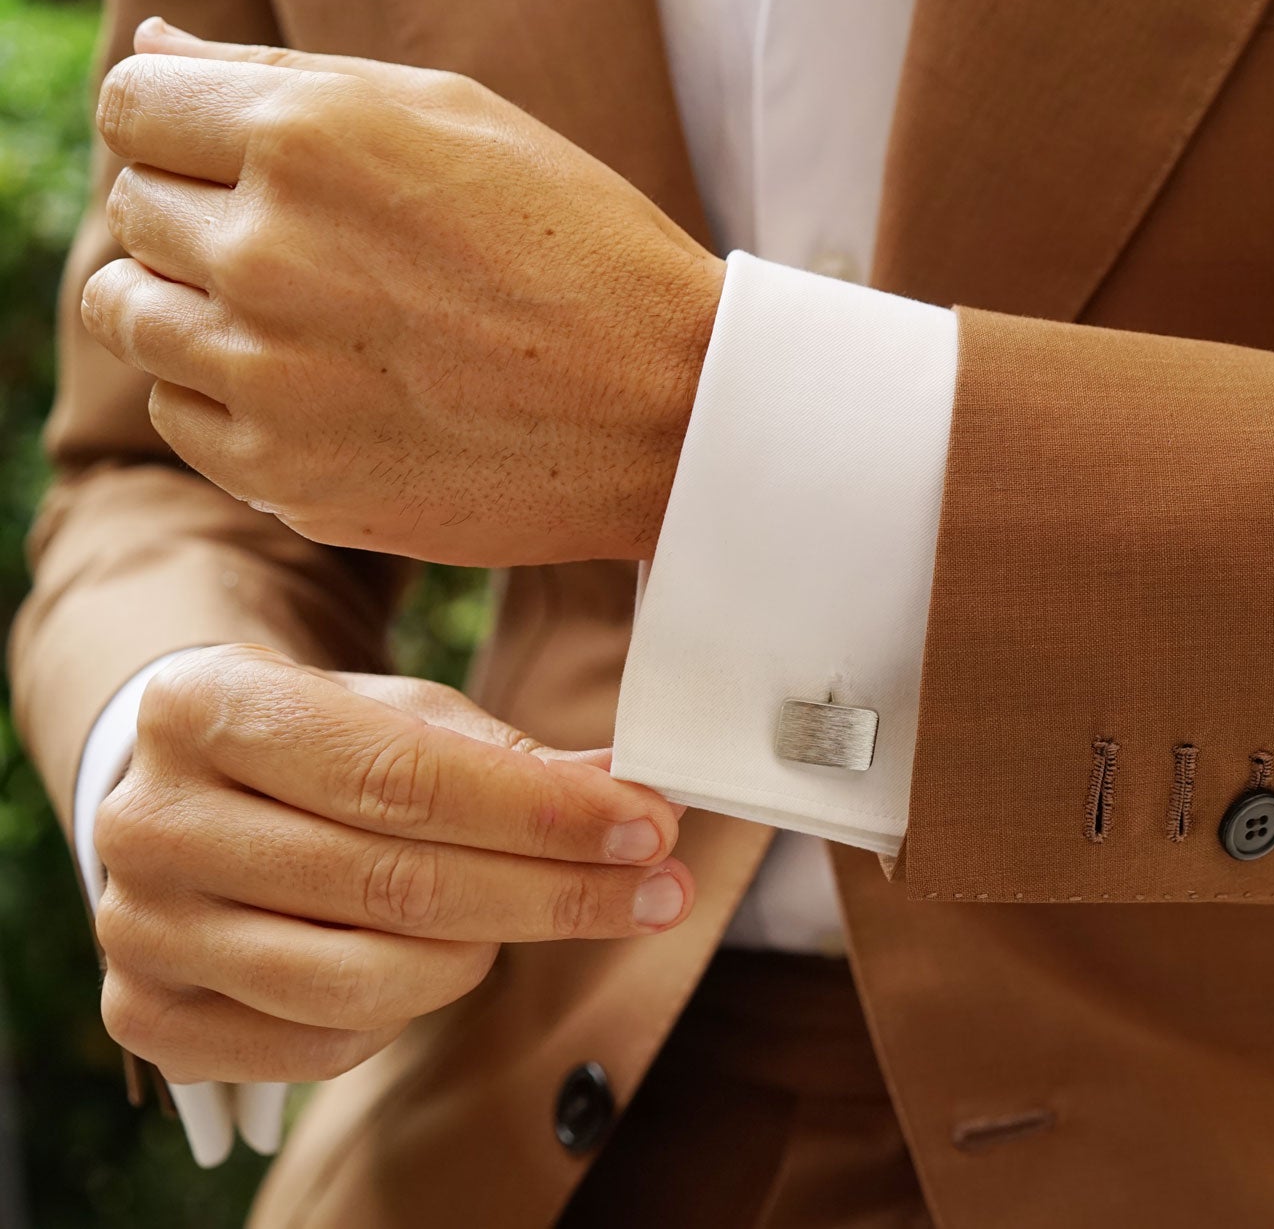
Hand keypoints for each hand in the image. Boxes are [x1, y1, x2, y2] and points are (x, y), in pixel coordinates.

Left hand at [81, 18, 722, 566]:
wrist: (674, 412)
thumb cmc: (579, 247)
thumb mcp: (455, 116)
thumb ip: (286, 77)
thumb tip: (158, 47)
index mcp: (307, 137)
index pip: (132, 104)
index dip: (181, 125)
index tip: (239, 158)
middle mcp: (266, 251)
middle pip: (136, 207)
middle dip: (203, 212)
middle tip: (314, 247)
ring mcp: (267, 373)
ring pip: (128, 312)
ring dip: (192, 302)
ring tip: (302, 316)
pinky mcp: (282, 473)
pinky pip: (180, 411)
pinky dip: (225, 393)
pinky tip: (319, 384)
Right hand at [92, 644, 690, 1084]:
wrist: (183, 790)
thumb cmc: (314, 741)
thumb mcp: (397, 711)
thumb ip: (506, 754)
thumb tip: (627, 792)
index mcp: (204, 706)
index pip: (403, 777)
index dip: (540, 812)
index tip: (647, 826)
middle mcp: (151, 822)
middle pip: (396, 884)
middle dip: (554, 891)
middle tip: (658, 888)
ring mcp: (138, 930)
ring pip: (365, 978)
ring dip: (487, 952)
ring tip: (539, 910)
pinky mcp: (150, 1019)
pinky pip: (325, 1043)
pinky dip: (407, 1009)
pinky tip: (441, 957)